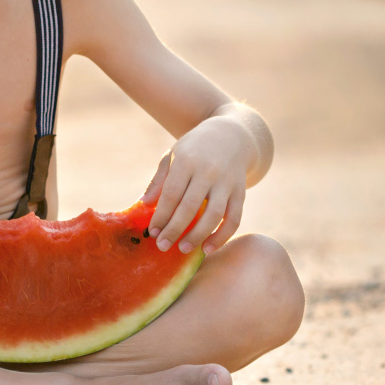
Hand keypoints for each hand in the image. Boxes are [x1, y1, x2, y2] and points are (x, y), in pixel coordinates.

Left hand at [139, 117, 250, 255]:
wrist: (231, 135)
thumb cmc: (195, 149)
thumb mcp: (173, 155)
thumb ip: (159, 180)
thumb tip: (143, 204)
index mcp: (187, 161)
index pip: (171, 194)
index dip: (161, 215)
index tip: (152, 232)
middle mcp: (208, 171)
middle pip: (190, 207)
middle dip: (175, 229)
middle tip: (163, 247)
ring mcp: (226, 182)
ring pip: (214, 215)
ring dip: (198, 235)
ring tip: (183, 249)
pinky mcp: (240, 191)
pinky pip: (234, 218)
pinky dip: (222, 235)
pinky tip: (208, 247)